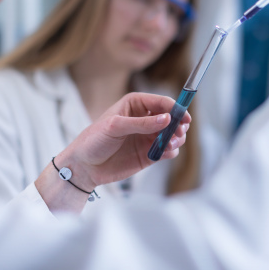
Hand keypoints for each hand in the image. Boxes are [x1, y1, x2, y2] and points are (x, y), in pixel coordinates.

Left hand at [61, 92, 189, 187]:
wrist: (84, 167)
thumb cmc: (94, 140)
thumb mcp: (115, 127)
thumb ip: (142, 123)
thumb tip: (166, 119)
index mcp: (136, 105)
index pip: (161, 102)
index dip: (175, 108)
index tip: (184, 116)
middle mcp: (145, 119)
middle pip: (172, 117)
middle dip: (179, 124)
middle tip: (179, 131)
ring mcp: (148, 136)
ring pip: (173, 134)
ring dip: (177, 138)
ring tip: (172, 143)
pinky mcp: (150, 153)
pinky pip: (168, 150)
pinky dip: (171, 151)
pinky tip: (166, 153)